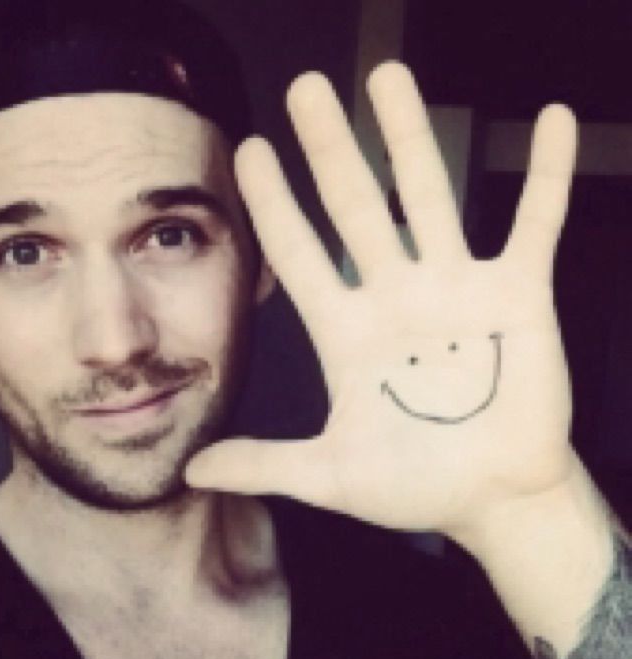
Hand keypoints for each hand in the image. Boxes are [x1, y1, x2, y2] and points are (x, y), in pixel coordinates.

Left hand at [186, 62, 578, 540]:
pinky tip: (551, 120)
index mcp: (347, 332)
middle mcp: (394, 297)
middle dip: (331, 147)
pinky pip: (535, 224)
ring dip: (411, 136)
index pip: (298, 253)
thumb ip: (264, 464)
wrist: (494, 499)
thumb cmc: (417, 485)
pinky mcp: (518, 296)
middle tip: (305, 88)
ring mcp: (456, 289)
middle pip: (355, 206)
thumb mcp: (332, 474)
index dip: (272, 203)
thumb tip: (191, 471)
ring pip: (428, 197)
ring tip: (389, 76)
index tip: (248, 150)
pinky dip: (547, 176)